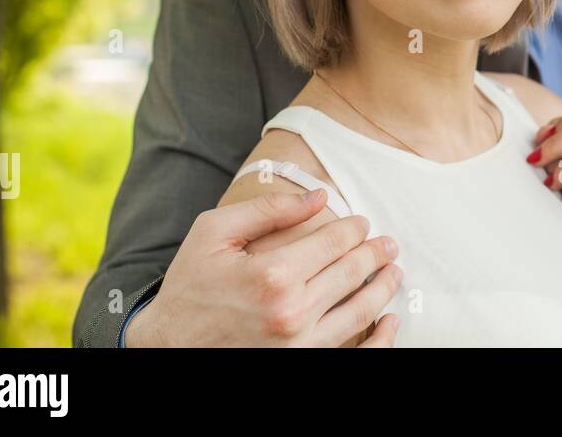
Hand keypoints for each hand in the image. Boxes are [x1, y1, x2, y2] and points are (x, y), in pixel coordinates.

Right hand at [125, 190, 400, 346]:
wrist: (167, 345)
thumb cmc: (189, 285)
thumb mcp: (214, 233)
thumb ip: (269, 211)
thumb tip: (319, 196)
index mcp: (273, 274)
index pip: (335, 242)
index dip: (354, 229)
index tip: (362, 223)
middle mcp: (291, 312)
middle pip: (352, 273)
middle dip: (375, 253)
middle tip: (388, 244)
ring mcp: (299, 345)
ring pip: (360, 311)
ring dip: (384, 288)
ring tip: (393, 272)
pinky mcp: (301, 364)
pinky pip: (353, 353)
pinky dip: (380, 339)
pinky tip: (391, 322)